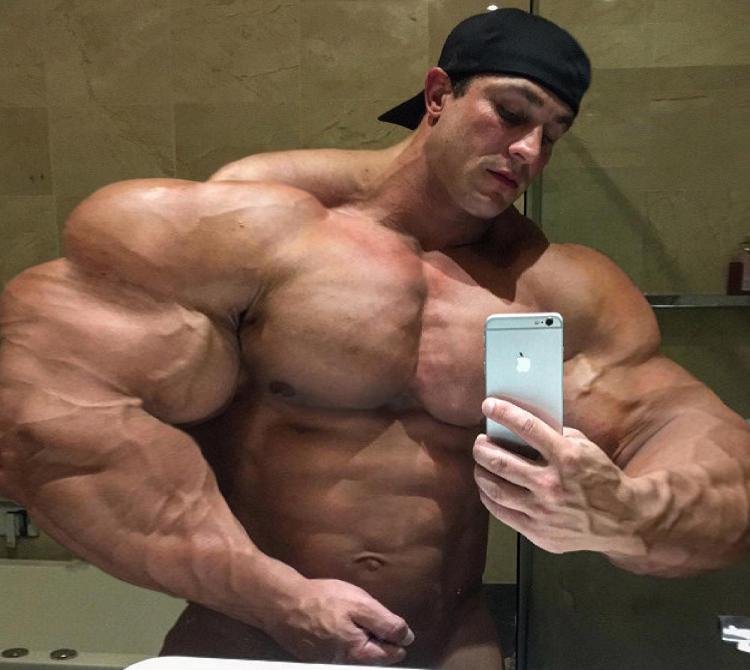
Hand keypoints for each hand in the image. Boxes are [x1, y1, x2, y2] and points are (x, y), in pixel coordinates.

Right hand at [268, 577, 414, 664]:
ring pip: (356, 655)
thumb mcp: (361, 604)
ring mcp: (328, 663)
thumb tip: (406, 636)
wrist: (283, 604)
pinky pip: (339, 653)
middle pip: (374, 658)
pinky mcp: (315, 658)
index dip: (397, 637)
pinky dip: (344, 640)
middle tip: (370, 618)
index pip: (392, 655)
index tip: (393, 624)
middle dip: (378, 640)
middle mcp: (345, 665)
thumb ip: (386, 622)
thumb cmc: (323, 600)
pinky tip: (337, 623)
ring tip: (352, 620)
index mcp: (359, 654)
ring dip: (361, 640)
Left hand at [473, 398, 645, 555]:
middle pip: (500, 462)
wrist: (623, 520)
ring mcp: (543, 511)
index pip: (527, 427)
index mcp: (567, 457)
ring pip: (495, 488)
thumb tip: (520, 423)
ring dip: (481, 471)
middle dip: (482, 447)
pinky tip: (488, 486)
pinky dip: (489, 496)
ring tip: (481, 463)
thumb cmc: (600, 477)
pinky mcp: (538, 532)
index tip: (488, 405)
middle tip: (479, 441)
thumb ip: (555, 434)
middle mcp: (552, 485)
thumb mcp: (584, 447)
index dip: (503, 413)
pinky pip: (501, 512)